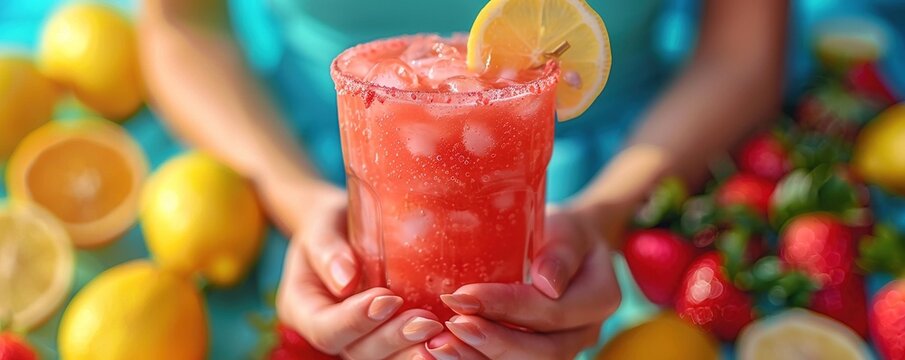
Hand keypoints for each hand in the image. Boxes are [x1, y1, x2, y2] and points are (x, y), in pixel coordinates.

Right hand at [274, 182, 443, 358]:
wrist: (343, 225)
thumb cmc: (328, 221)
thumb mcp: (320, 226)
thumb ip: (327, 250)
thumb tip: (346, 279)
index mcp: (302, 308)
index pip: (326, 329)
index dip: (356, 320)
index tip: (388, 298)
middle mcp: (328, 330)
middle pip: (356, 351)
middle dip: (392, 339)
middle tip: (427, 322)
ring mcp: (356, 336)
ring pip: (381, 357)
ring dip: (411, 349)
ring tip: (440, 332)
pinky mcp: (382, 332)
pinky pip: (400, 348)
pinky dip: (421, 345)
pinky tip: (448, 335)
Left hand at [427, 207, 622, 359]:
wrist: (566, 246)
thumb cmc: (562, 232)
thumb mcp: (567, 228)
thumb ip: (561, 252)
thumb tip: (546, 283)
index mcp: (600, 298)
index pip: (553, 311)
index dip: (508, 307)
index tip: (464, 295)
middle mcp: (586, 332)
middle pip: (543, 351)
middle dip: (493, 341)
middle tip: (451, 325)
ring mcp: (563, 347)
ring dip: (480, 359)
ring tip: (441, 346)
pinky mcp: (537, 352)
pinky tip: (447, 351)